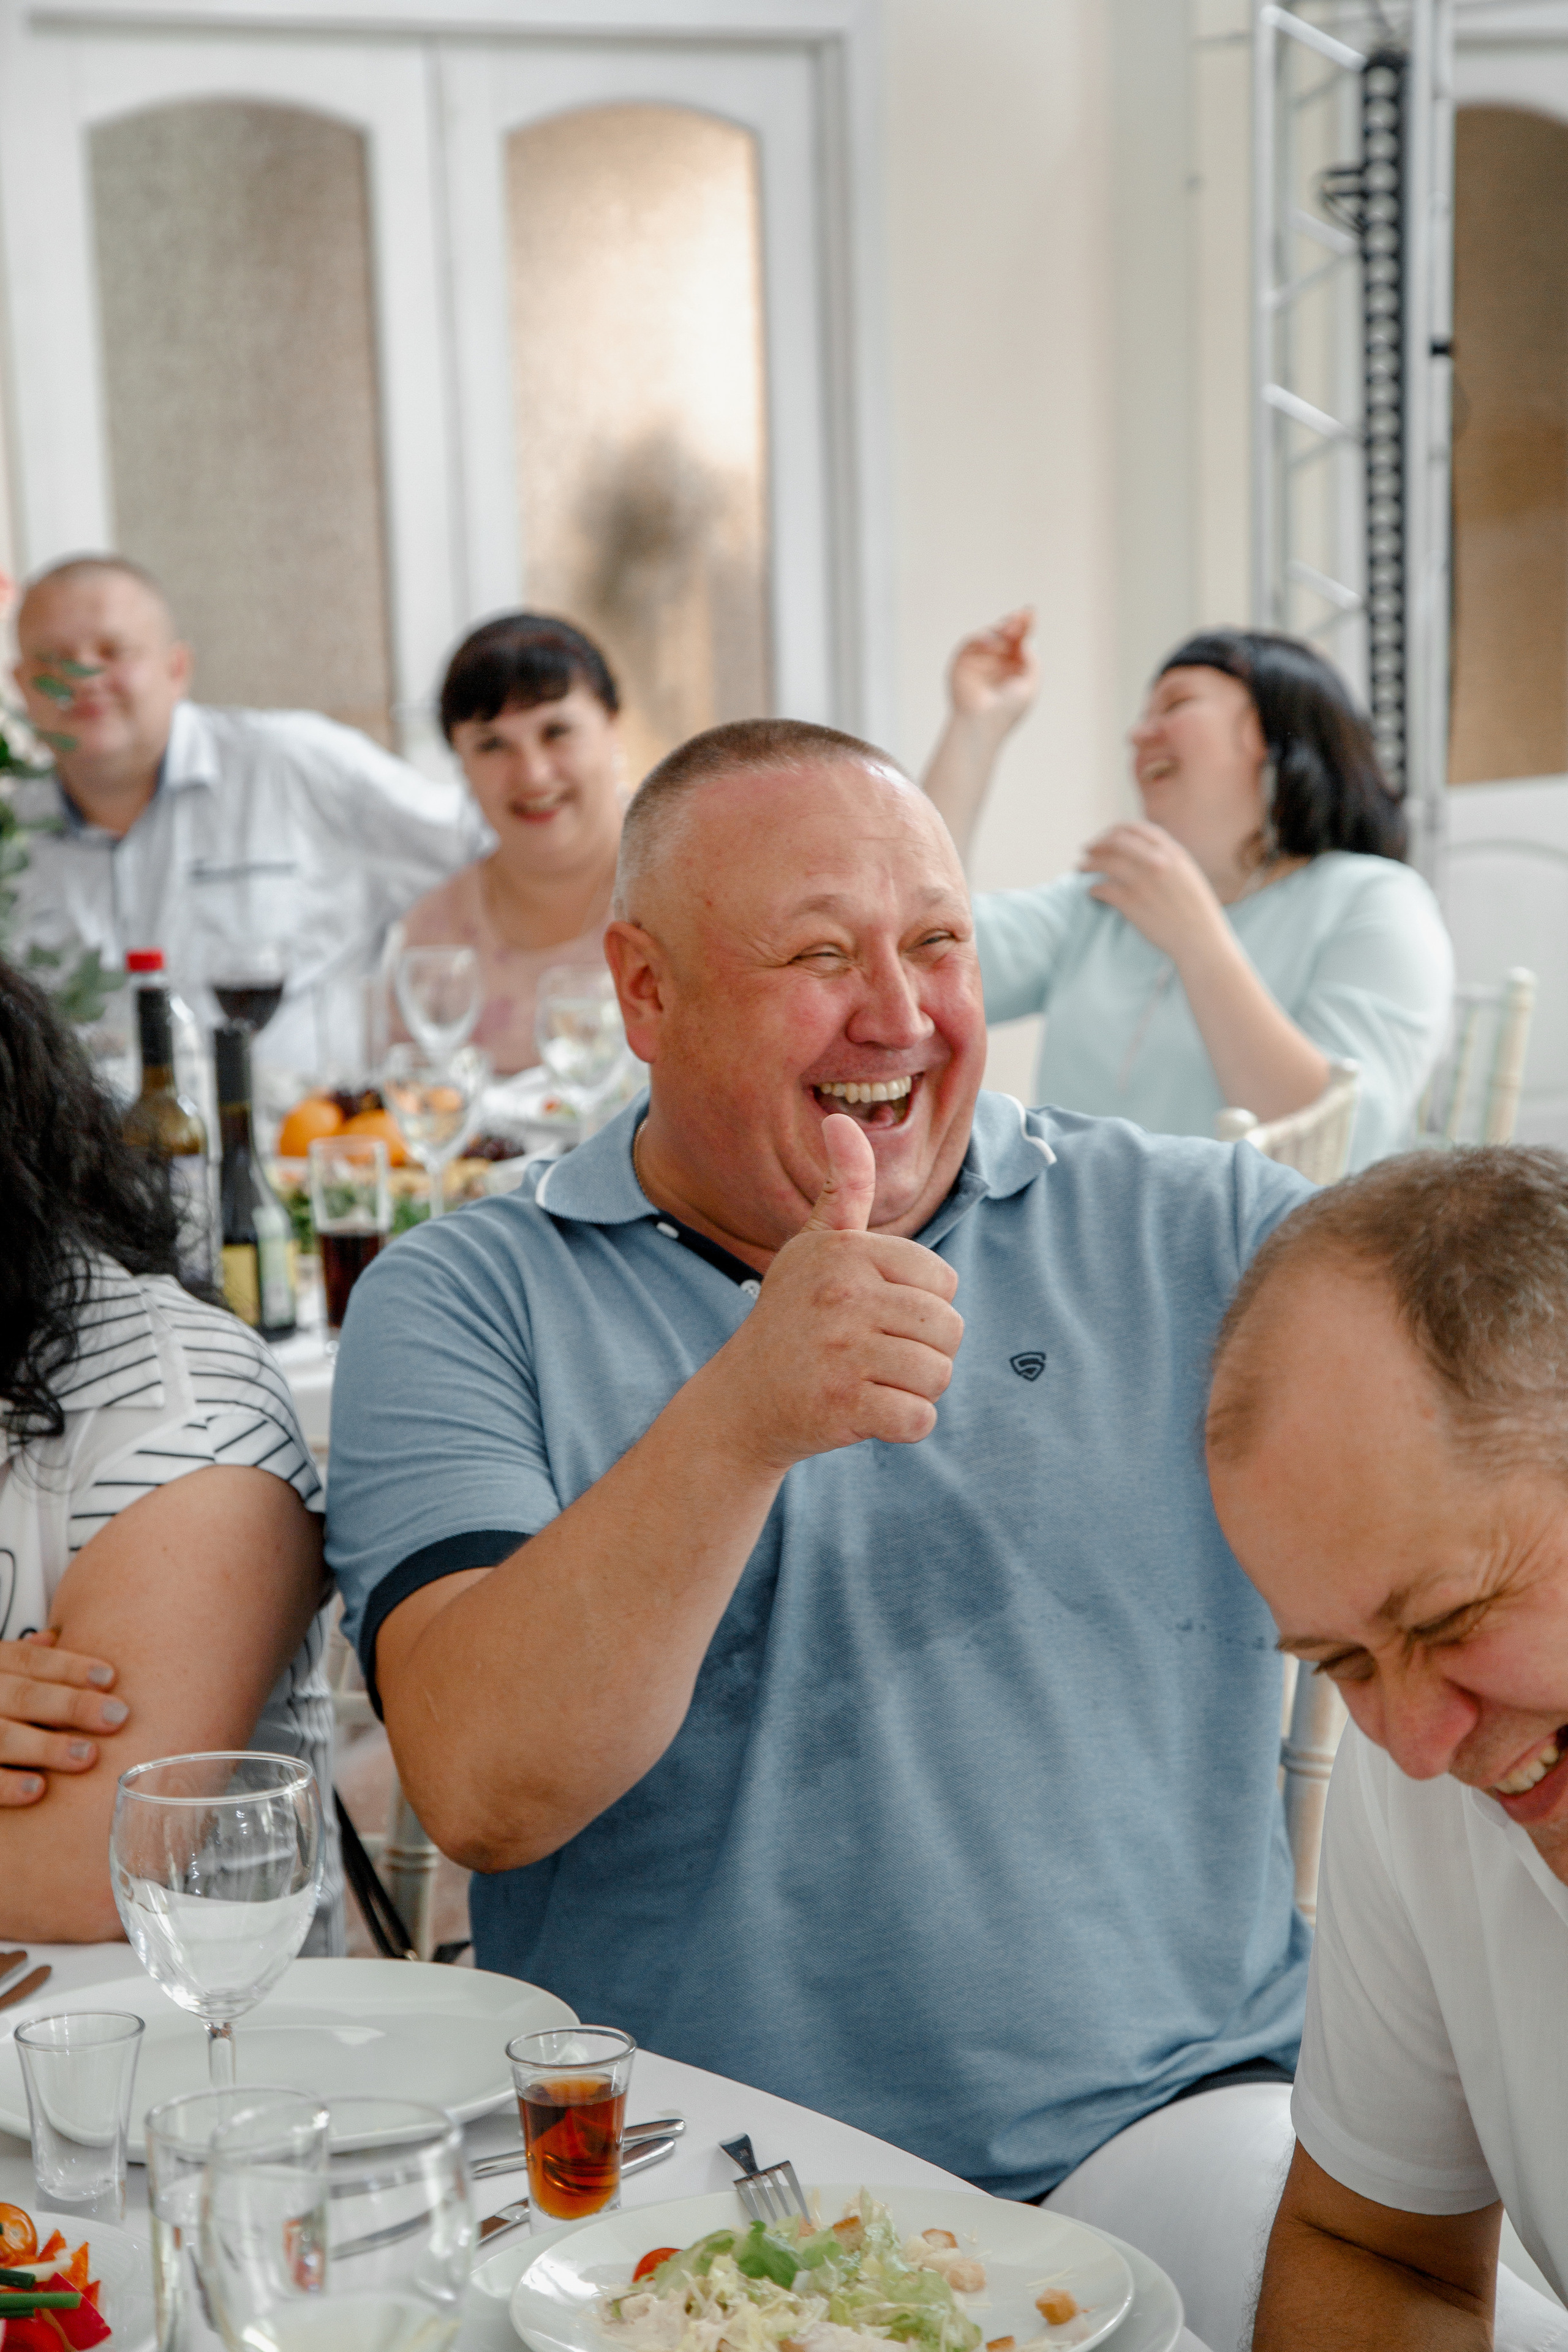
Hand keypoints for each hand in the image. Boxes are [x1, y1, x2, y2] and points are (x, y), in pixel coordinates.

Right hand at [0, 1630, 127, 1806]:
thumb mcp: (1, 1671)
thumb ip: (26, 1659)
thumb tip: (56, 1635)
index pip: (30, 1660)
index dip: (69, 1667)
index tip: (110, 1677)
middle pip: (23, 1695)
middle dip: (71, 1705)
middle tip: (116, 1717)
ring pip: (3, 1736)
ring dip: (45, 1747)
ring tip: (87, 1756)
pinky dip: (7, 1784)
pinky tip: (38, 1789)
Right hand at [716, 1115, 963, 1471]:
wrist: (742, 1400)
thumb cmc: (792, 1317)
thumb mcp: (814, 1248)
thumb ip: (844, 1189)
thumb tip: (841, 1120)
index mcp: (846, 1254)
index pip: (943, 1282)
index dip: (920, 1305)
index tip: (875, 1313)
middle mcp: (843, 1296)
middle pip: (950, 1329)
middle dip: (924, 1350)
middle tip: (876, 1354)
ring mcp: (842, 1352)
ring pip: (939, 1375)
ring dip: (914, 1389)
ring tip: (871, 1380)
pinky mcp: (843, 1406)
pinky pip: (919, 1420)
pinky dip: (903, 1426)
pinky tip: (868, 1413)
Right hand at [946, 609, 1038, 733]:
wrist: (983, 723)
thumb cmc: (1008, 709)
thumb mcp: (1031, 683)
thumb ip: (1031, 658)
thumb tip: (1026, 639)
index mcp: (1015, 666)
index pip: (1021, 640)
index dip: (1025, 625)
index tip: (1030, 613)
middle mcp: (997, 660)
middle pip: (1006, 632)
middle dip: (1014, 623)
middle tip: (1020, 618)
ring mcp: (980, 659)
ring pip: (991, 633)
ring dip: (1000, 628)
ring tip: (1009, 630)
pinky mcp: (962, 660)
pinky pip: (971, 640)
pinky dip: (981, 637)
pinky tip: (992, 642)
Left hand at [1080, 820, 1228, 961]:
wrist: (1201, 940)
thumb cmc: (1196, 911)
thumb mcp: (1188, 875)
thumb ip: (1167, 858)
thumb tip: (1142, 849)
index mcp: (1173, 853)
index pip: (1137, 829)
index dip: (1116, 830)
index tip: (1105, 837)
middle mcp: (1157, 862)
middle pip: (1116, 841)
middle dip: (1097, 844)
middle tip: (1085, 850)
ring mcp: (1143, 882)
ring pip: (1105, 863)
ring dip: (1088, 864)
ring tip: (1080, 868)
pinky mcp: (1132, 903)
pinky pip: (1103, 889)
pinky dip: (1093, 889)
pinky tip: (1092, 892)